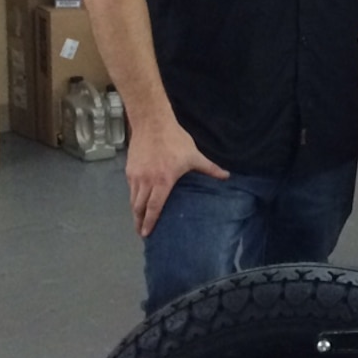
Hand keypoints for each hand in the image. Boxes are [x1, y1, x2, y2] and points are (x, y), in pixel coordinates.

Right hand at [125, 119, 228, 236]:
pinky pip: (130, 188)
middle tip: (141, 233)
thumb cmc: (175, 140)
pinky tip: (137, 202)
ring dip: (135, 211)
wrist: (152, 124)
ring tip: (138, 221)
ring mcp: (135, 176)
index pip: (154, 207)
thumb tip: (227, 176)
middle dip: (139, 221)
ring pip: (133, 199)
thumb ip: (210, 168)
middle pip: (139, 207)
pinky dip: (133, 198)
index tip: (146, 233)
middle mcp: (146, 181)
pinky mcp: (130, 170)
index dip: (150, 222)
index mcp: (163, 181)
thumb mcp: (194, 155)